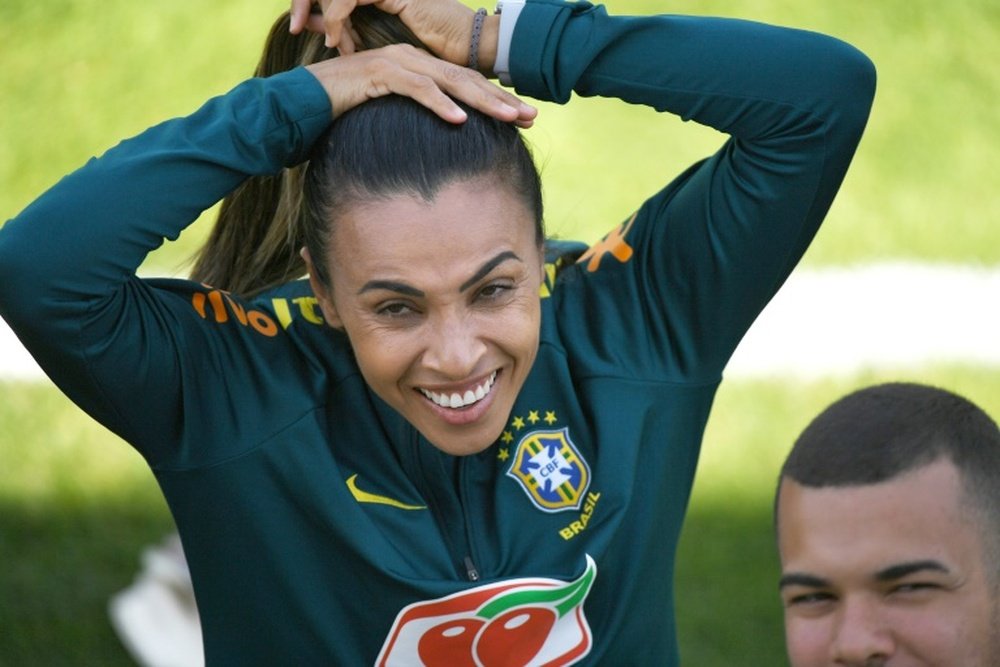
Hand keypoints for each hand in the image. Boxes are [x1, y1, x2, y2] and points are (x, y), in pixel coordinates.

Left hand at [290, 0, 489, 67]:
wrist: (472, 46)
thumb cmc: (438, 53)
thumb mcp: (385, 48)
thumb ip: (356, 38)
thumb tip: (327, 40)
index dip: (310, 3)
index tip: (296, 25)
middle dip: (304, 0)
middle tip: (293, 25)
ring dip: (323, 12)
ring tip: (323, 39)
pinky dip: (338, 17)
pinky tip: (335, 39)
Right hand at [305, 43, 535, 126]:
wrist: (305, 99)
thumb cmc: (347, 111)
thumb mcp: (390, 113)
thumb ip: (415, 119)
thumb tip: (444, 139)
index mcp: (419, 66)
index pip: (466, 83)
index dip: (497, 99)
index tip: (523, 119)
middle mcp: (413, 59)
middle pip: (467, 80)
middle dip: (501, 99)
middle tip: (531, 118)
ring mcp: (397, 63)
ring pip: (449, 82)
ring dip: (482, 101)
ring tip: (509, 118)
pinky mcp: (380, 74)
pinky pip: (416, 89)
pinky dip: (439, 104)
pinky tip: (459, 120)